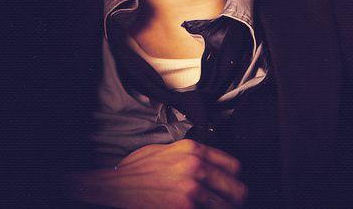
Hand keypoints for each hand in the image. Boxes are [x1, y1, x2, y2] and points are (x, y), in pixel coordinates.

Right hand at [64, 139, 247, 207]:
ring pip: (229, 208)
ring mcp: (191, 191)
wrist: (114, 189)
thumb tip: (210, 164)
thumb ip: (190, 154)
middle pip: (238, 190)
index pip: (234, 166)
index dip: (234, 180)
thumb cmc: (137, 172)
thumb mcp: (165, 150)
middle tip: (227, 205)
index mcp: (192, 149)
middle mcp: (196, 167)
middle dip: (235, 201)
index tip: (230, 189)